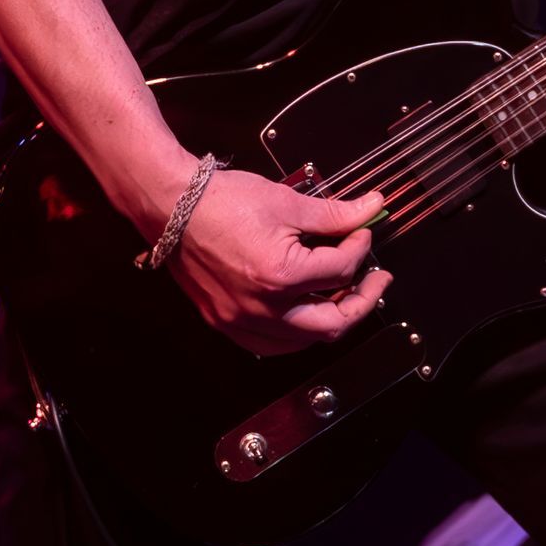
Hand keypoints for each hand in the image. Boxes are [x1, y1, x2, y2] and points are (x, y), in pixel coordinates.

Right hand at [168, 167, 391, 355]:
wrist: (171, 205)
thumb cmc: (221, 200)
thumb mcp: (286, 202)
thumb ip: (334, 214)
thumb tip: (370, 209)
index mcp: (281, 276)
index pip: (341, 271)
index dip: (361, 248)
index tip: (362, 233)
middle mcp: (263, 307)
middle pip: (333, 324)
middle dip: (362, 301)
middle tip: (374, 281)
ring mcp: (242, 320)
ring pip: (303, 341)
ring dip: (329, 321)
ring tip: (340, 295)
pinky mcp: (225, 322)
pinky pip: (271, 345)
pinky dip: (295, 333)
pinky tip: (304, 312)